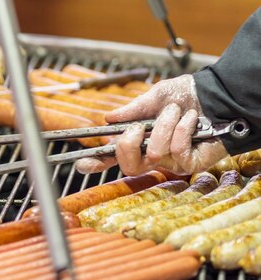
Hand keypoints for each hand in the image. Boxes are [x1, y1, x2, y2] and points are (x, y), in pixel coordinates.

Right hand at [76, 74, 227, 174]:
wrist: (216, 95)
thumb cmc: (185, 95)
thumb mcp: (155, 97)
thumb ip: (132, 110)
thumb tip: (108, 118)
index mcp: (138, 139)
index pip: (112, 156)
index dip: (96, 163)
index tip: (82, 163)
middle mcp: (151, 154)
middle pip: (127, 166)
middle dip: (129, 144)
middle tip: (139, 127)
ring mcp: (169, 162)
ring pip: (155, 153)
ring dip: (165, 125)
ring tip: (177, 111)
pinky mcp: (188, 165)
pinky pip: (176, 151)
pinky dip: (182, 130)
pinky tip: (191, 121)